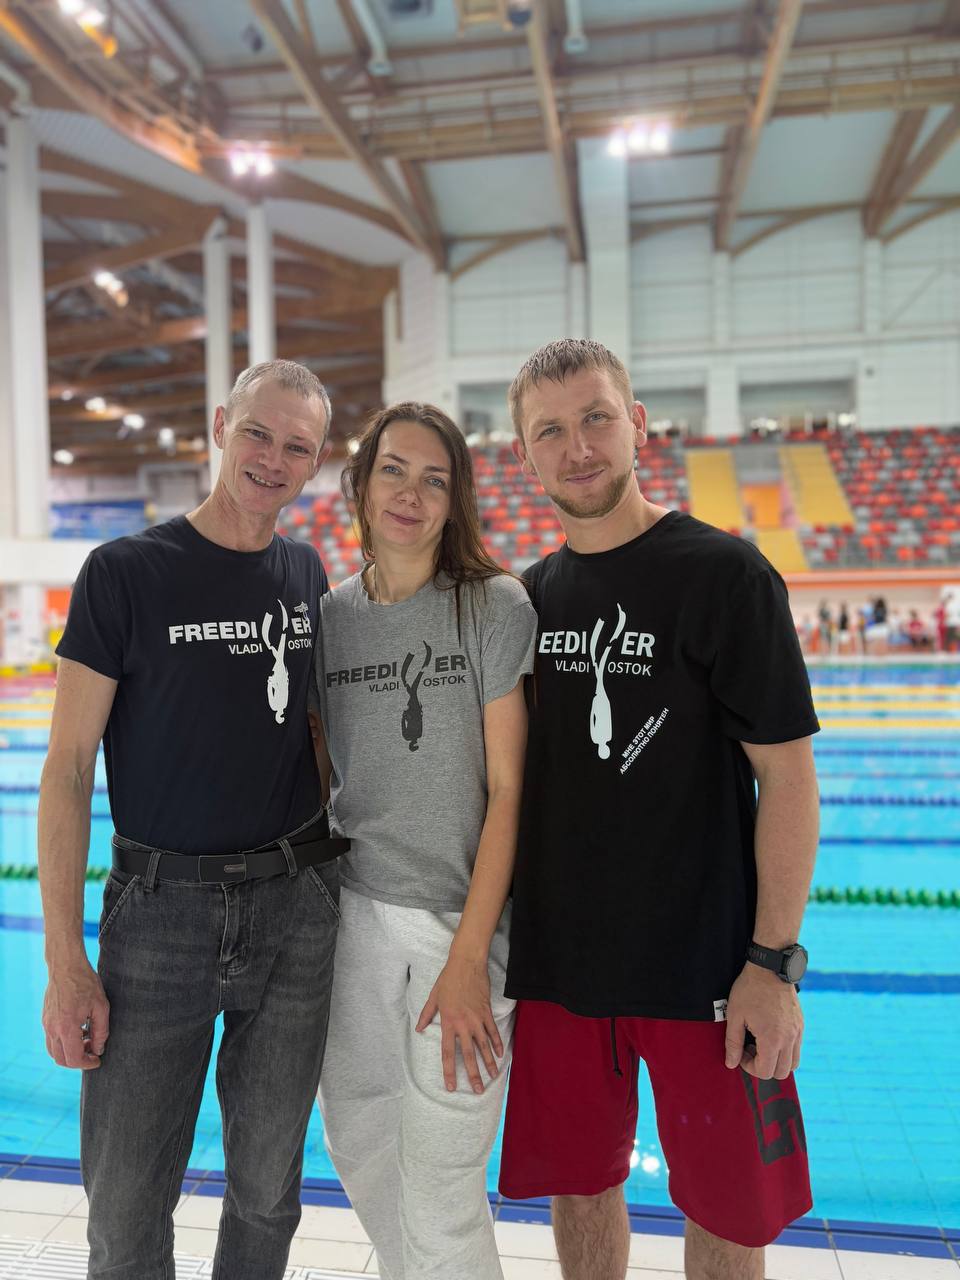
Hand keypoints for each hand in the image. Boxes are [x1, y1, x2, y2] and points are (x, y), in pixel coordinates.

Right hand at [42, 959, 109, 1069]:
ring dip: (69, 1053)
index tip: (98, 1060)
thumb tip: (99, 1049)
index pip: (74, 1058)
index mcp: (67, 1027)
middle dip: (78, 1061)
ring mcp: (46, 1024)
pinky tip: (78, 1031)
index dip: (87, 1063)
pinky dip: (63, 1043)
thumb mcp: (101, 1006)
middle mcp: (53, 1029)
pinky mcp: (45, 1019)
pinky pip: (51, 1040)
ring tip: (87, 1040)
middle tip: (93, 1051)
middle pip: (61, 1060)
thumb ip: (101, 1031)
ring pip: (54, 1052)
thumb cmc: (86, 983)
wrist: (66, 966)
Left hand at [415, 953, 503, 1094]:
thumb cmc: (448, 979)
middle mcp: (463, 1024)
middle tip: (477, 1090)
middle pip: (468, 1055)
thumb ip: (426, 1015)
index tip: (452, 1087)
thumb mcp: (433, 997)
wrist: (466, 963)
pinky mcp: (487, 1012)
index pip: (447, 1052)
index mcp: (448, 1022)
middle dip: (473, 1074)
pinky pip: (493, 1031)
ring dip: (488, 1063)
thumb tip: (418, 1029)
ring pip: (484, 1046)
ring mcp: (477, 1019)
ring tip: (492, 1077)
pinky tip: (500, 1055)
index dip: (449, 1071)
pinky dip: (497, 1044)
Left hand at [724, 962, 802, 1079]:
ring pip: (794, 1063)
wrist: (769, 968)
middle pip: (781, 1072)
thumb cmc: (749, 990)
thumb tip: (731, 1063)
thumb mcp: (735, 1015)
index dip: (749, 1067)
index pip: (765, 1071)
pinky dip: (786, 1050)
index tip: (741, 1052)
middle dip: (764, 1067)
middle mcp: (789, 1038)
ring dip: (778, 1061)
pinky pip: (798, 1047)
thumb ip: (733, 1043)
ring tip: (762, 1044)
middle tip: (750, 1049)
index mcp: (772, 1039)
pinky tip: (771, 1034)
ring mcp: (798, 1031)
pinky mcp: (801, 1023)